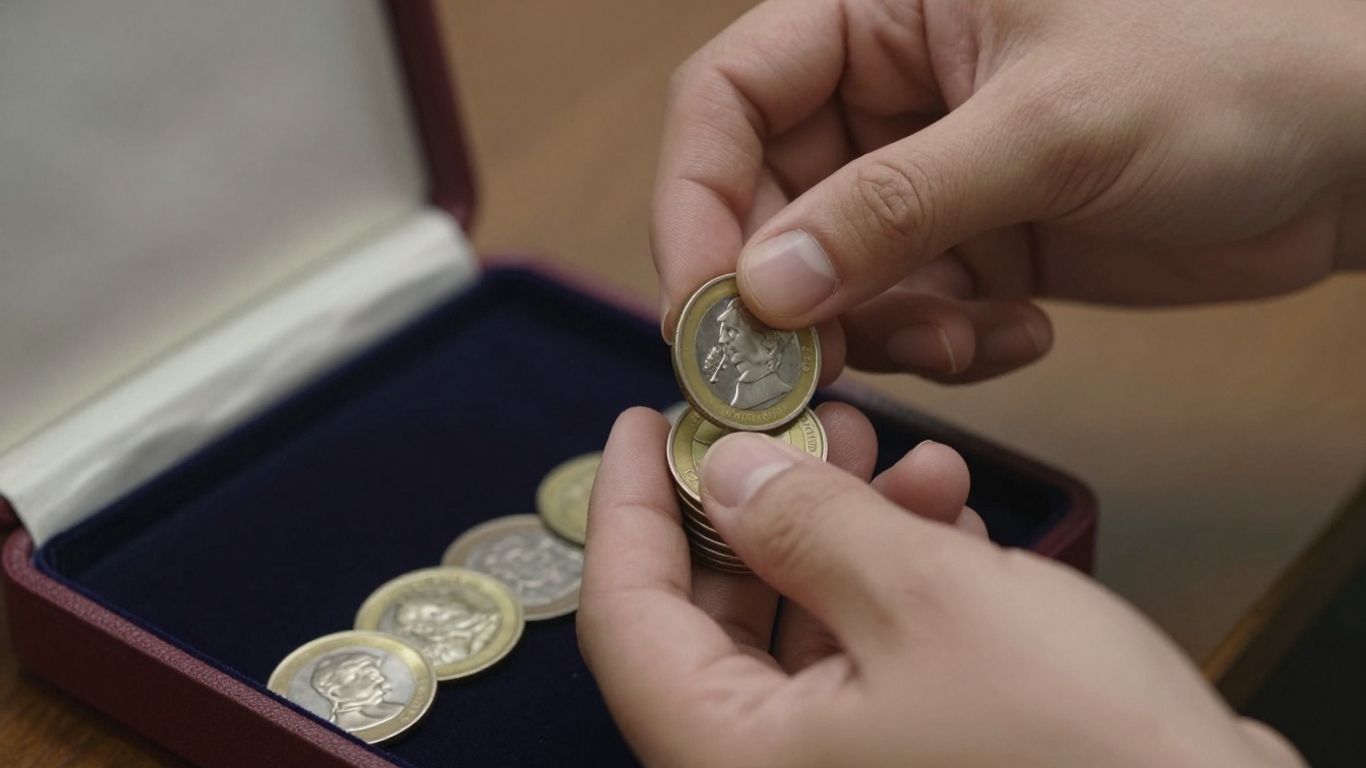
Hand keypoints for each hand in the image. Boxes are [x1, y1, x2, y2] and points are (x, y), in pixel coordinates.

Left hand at [578, 407, 1302, 766]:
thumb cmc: (1074, 753)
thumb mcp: (925, 600)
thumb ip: (806, 526)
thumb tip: (728, 472)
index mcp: (731, 757)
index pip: (627, 616)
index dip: (628, 505)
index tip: (644, 419)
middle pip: (713, 615)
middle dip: (760, 502)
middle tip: (801, 418)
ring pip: (802, 627)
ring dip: (846, 530)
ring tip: (907, 453)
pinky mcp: (914, 758)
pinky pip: (869, 656)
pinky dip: (899, 583)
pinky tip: (952, 517)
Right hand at [654, 0, 1365, 381]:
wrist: (1353, 145)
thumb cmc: (1235, 65)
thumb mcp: (1050, 128)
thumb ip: (893, 207)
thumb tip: (762, 284)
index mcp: (886, 9)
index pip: (731, 95)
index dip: (695, 198)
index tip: (706, 306)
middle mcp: (891, 91)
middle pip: (765, 200)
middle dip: (786, 293)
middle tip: (810, 370)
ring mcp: (929, 174)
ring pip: (831, 275)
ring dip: (875, 332)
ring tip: (959, 339)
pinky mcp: (975, 244)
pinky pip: (906, 315)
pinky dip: (944, 346)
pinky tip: (1019, 332)